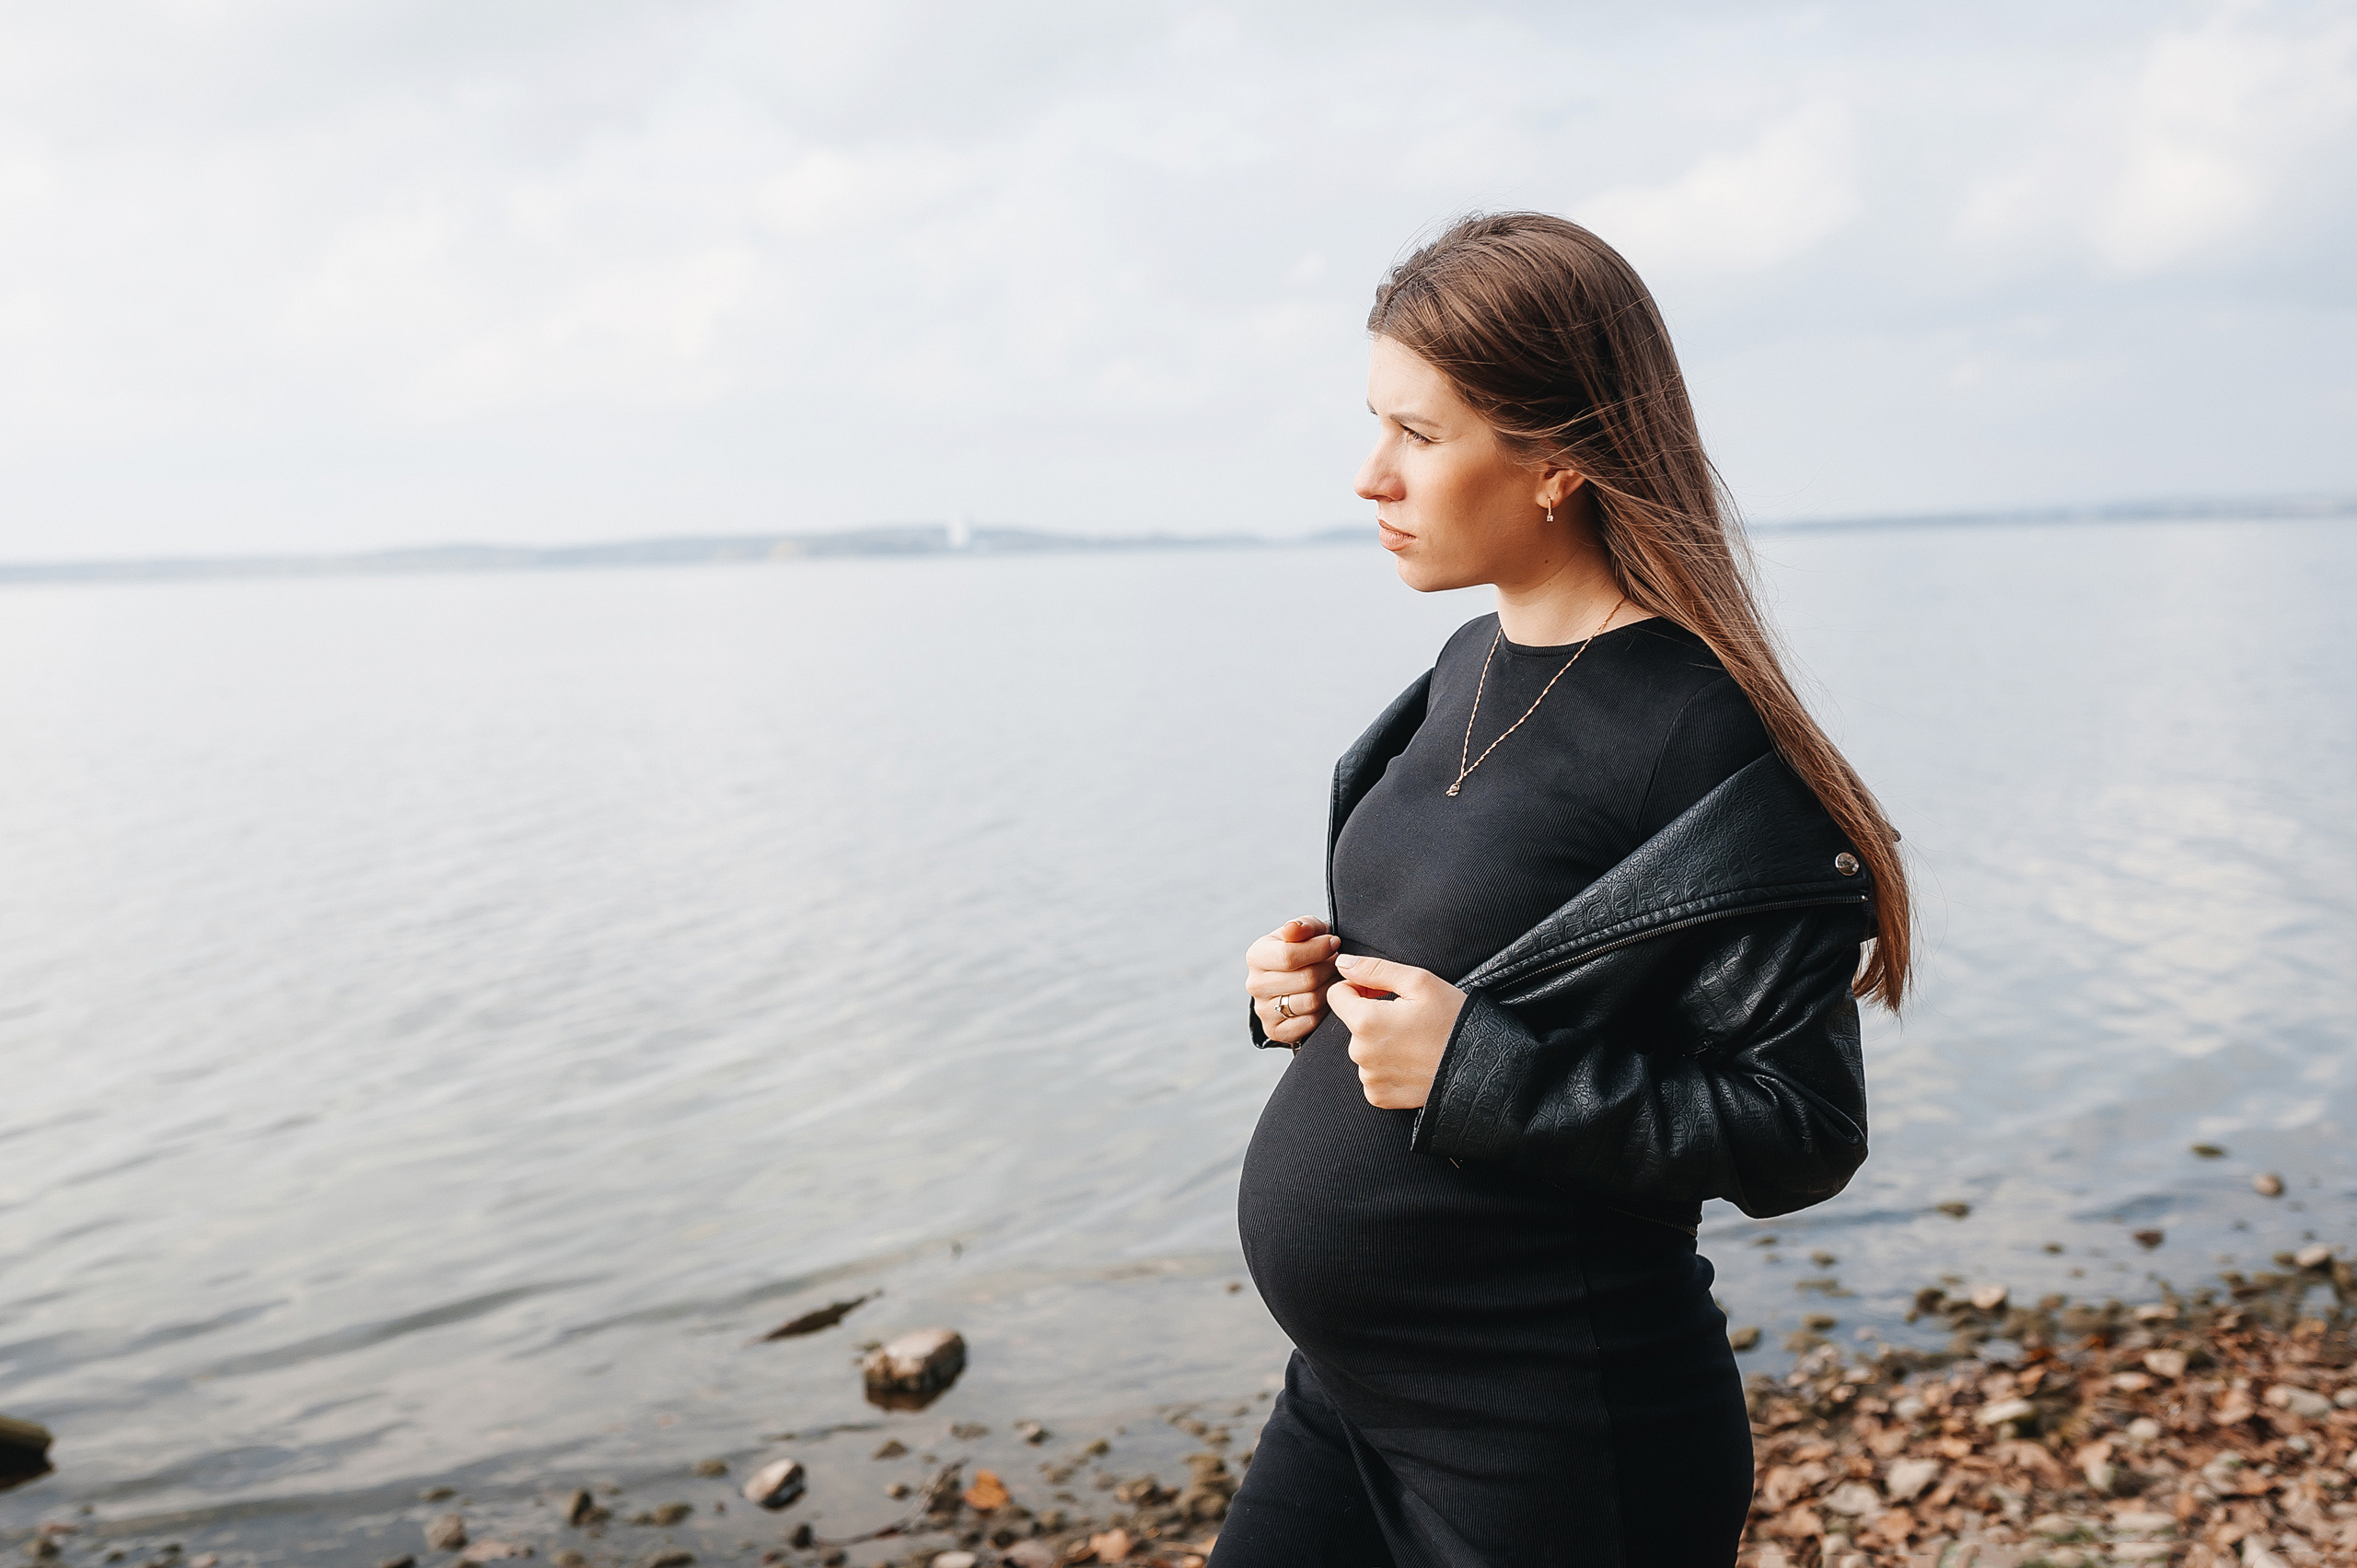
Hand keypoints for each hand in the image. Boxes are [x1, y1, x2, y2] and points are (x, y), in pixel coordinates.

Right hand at [1246, 917, 1340, 1045]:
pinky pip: (1309, 1023)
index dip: (1319, 949)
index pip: (1289, 955)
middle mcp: (1254, 984)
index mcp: (1256, 956)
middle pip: (1305, 979)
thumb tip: (1293, 929)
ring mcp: (1263, 1010)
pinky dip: (1324, 1011)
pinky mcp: (1275, 1031)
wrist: (1295, 981)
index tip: (1334, 943)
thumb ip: (1303, 926)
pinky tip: (1327, 999)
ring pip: (1310, 1002)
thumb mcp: (1305, 932)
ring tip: (1334, 979)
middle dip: (1329, 969)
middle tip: (1338, 963)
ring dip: (1330, 989)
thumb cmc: (1304, 951)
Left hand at [1326, 954, 1465, 1109]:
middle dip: (1372, 1014)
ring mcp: (1369, 1078)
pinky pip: (1372, 1073)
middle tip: (1408, 1016)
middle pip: (1352, 1023)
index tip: (1382, 991)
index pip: (1336, 994)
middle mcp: (1360, 1053)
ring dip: (1381, 1041)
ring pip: (1363, 1048)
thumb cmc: (1453, 1020)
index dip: (1358, 986)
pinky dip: (1387, 1065)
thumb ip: (1374, 969)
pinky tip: (1412, 1061)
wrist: (1482, 1068)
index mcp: (1365, 1022)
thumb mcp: (1419, 982)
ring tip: (1414, 1040)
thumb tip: (1342, 963)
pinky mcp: (1379, 1097)